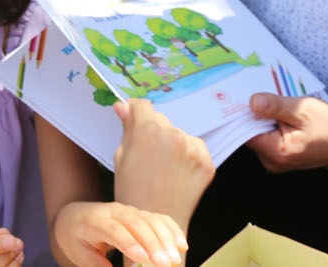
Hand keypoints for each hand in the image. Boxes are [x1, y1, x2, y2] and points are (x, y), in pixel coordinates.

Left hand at [52, 201, 185, 266]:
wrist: (74, 216)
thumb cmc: (76, 239)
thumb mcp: (80, 254)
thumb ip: (98, 265)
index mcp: (93, 221)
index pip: (113, 229)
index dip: (128, 242)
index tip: (142, 258)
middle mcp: (113, 211)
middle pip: (136, 223)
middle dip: (153, 243)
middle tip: (166, 264)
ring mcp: (128, 210)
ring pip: (150, 219)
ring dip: (166, 239)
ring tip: (175, 260)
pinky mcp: (139, 213)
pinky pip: (158, 218)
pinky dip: (172, 229)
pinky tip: (182, 245)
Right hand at [112, 99, 213, 230]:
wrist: (156, 222)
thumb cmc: (133, 192)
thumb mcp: (121, 156)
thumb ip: (126, 128)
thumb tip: (123, 106)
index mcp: (148, 130)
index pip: (143, 105)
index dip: (135, 110)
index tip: (134, 115)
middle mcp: (173, 134)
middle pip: (161, 119)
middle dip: (153, 129)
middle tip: (147, 151)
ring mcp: (192, 148)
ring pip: (179, 133)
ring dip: (172, 142)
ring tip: (163, 166)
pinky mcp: (206, 161)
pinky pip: (195, 147)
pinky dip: (187, 154)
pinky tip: (176, 171)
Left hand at [245, 94, 327, 172]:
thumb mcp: (302, 110)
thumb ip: (275, 106)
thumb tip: (251, 102)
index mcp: (276, 152)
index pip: (243, 133)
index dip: (238, 113)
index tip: (234, 96)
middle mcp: (272, 161)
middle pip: (248, 133)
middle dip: (250, 113)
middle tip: (254, 93)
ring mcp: (276, 160)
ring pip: (257, 134)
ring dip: (260, 118)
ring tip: (271, 102)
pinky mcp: (281, 155)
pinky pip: (267, 136)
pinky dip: (268, 123)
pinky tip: (277, 112)